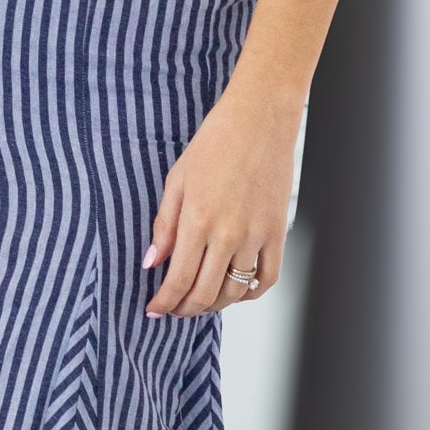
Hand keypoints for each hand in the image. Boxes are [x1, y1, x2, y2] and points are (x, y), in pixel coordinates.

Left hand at [142, 85, 300, 318]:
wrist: (260, 120)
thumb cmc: (216, 142)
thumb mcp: (176, 181)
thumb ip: (164, 226)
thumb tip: (151, 261)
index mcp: (197, 221)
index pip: (178, 280)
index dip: (164, 302)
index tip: (154, 308)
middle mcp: (228, 235)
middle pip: (204, 294)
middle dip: (184, 309)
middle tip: (173, 309)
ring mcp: (256, 236)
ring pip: (234, 292)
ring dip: (213, 305)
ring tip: (199, 301)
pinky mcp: (278, 233)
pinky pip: (267, 278)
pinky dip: (250, 294)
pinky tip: (234, 291)